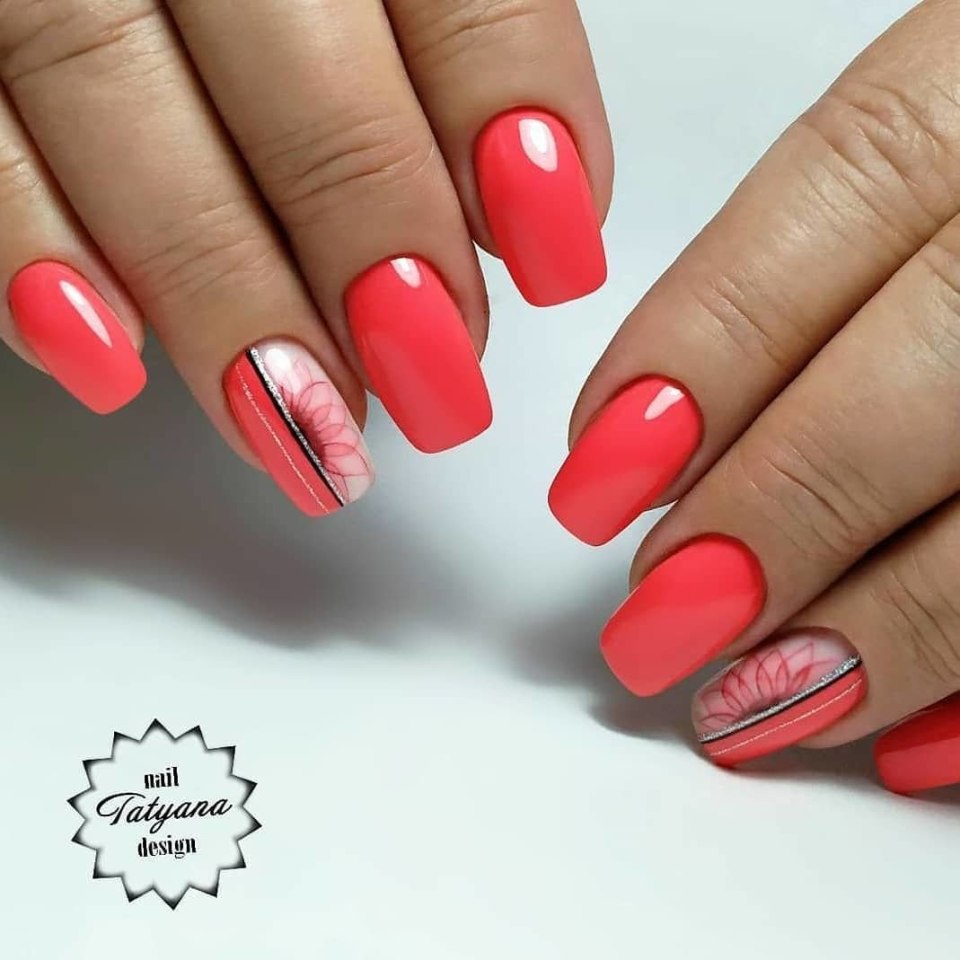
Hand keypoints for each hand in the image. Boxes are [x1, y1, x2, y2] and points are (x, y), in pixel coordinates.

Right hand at [0, 0, 610, 513]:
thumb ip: (455, 49)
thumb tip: (530, 206)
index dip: (514, 121)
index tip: (559, 259)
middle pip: (293, 65)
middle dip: (373, 238)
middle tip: (438, 381)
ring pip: (116, 98)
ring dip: (226, 292)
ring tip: (308, 425)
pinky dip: (29, 252)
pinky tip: (108, 363)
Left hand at [549, 0, 959, 793]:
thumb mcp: (922, 154)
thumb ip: (800, 274)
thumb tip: (645, 434)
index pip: (845, 186)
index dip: (702, 348)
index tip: (595, 483)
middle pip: (938, 358)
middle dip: (781, 511)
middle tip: (661, 621)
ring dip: (884, 629)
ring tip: (754, 704)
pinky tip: (903, 744)